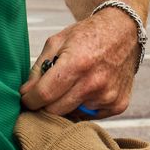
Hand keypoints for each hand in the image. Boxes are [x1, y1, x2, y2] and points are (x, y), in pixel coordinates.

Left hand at [19, 8, 139, 119]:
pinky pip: (90, 116)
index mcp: (76, 64)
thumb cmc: (87, 35)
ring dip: (65, 106)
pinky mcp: (118, 105)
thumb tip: (25, 93)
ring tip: (70, 87)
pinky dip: (83, 107)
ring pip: (72, 115)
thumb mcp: (56, 43)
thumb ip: (38, 69)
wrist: (123, 32)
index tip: (26, 98)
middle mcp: (94, 83)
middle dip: (45, 105)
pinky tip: (87, 89)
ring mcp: (108, 97)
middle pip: (56, 111)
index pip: (44, 95)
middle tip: (45, 94)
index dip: (30, 100)